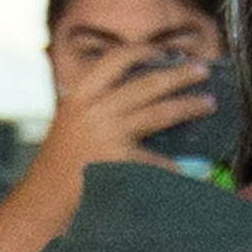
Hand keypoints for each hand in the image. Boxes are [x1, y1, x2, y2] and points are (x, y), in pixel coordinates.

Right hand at [39, 36, 216, 178]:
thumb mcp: (70, 121)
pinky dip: (175, 165)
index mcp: (80, 95)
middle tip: (202, 70)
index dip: (143, 51)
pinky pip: (157, 160)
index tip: (164, 52)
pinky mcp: (119, 164)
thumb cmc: (60, 161)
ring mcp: (108, 136)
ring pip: (159, 113)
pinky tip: (190, 168)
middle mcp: (94, 110)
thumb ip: (96, 102)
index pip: (115, 60)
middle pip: (147, 84)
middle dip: (179, 75)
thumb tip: (142, 90)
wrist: (43, 199)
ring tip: (209, 103)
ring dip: (188, 105)